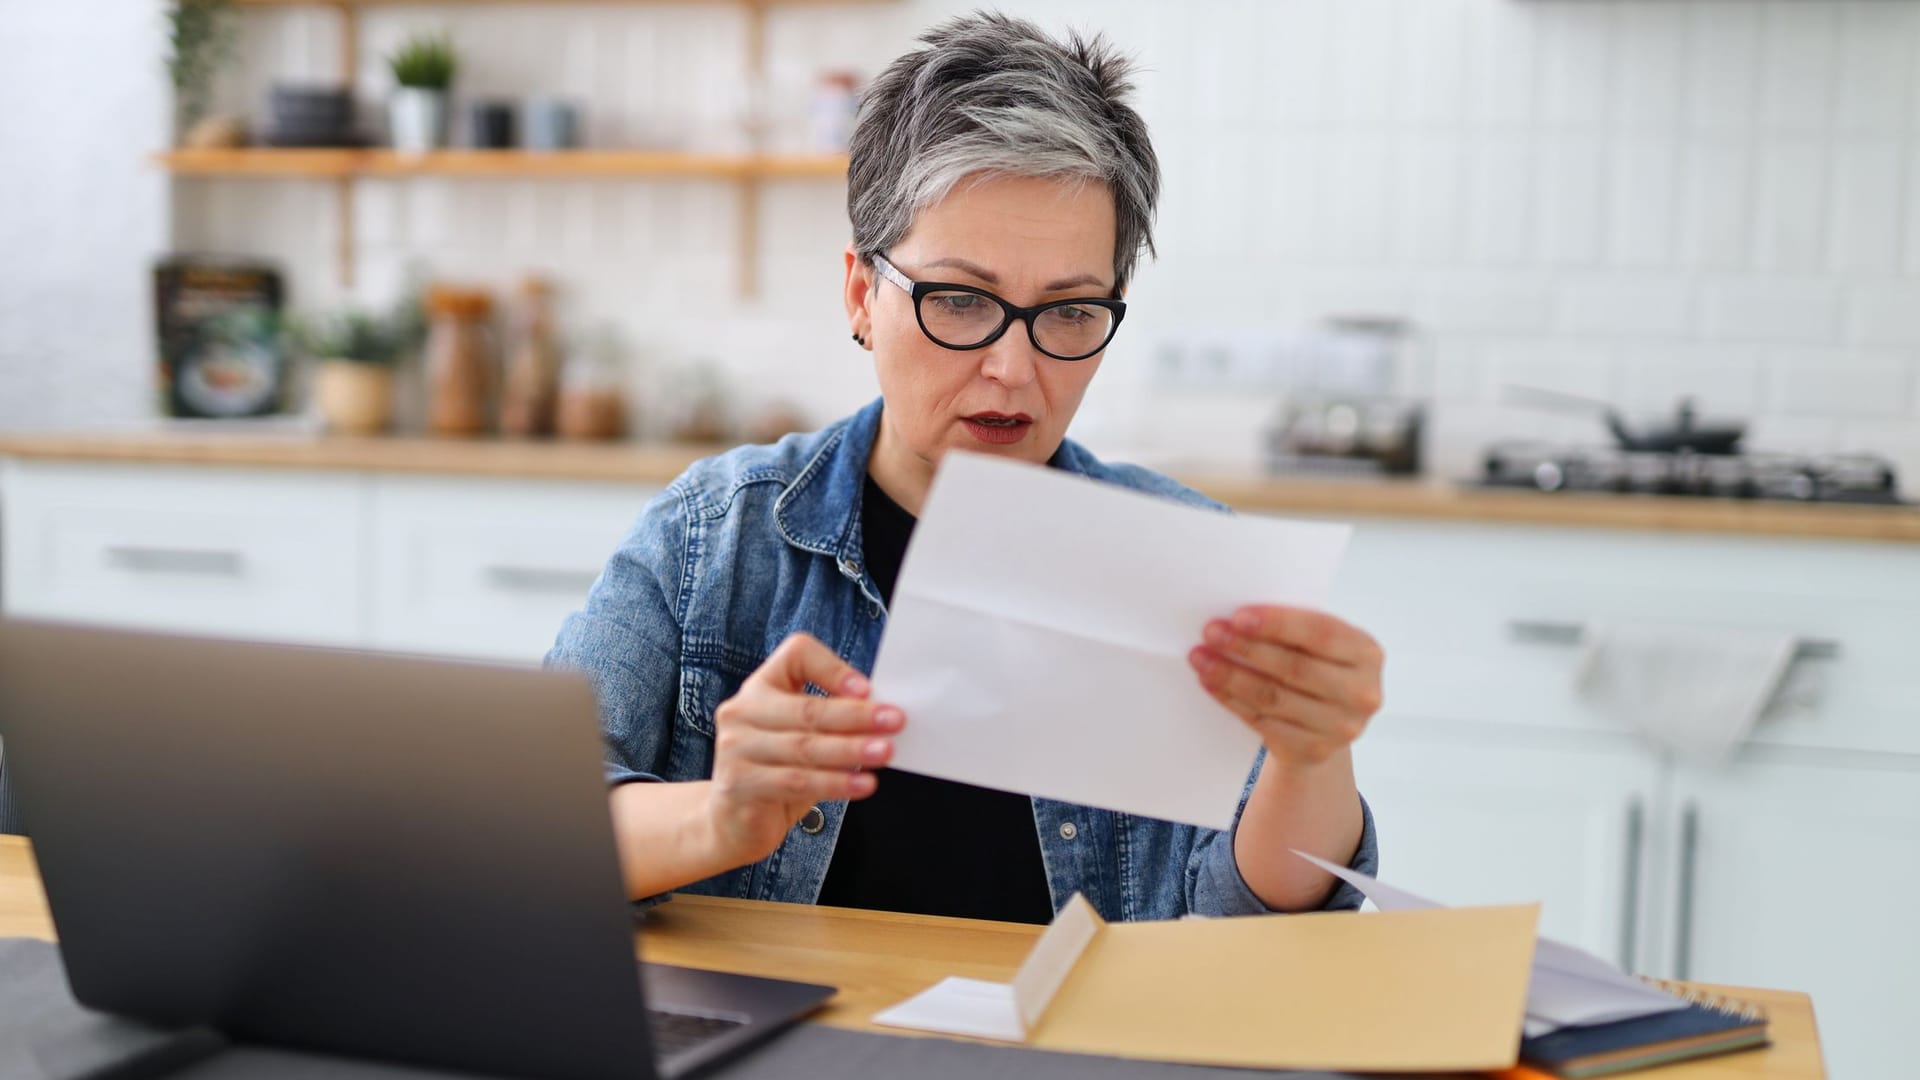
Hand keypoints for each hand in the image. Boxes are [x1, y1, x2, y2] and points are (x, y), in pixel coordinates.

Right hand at [706, 633, 902, 865]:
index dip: (833, 668)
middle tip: (894, 721)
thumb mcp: (803, 735)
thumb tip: (882, 714)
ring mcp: (735, 746)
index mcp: (762, 685)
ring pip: (805, 747)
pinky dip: (835, 783)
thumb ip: (830, 720)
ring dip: (851, 750)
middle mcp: (742, 710)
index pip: (796, 655)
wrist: (734, 820)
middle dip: (856, 716)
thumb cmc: (779, 770)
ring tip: (885, 752)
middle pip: (806, 708)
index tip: (867, 688)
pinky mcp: (739, 783)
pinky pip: (797, 781)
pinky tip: (863, 783)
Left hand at [1188, 606, 1383, 768]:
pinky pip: (1263, 722)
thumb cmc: (1317, 668)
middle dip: (1247, 648)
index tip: (1238, 616)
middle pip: (1295, 668)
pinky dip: (1231, 700)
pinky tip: (1211, 683)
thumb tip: (1237, 618)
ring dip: (1231, 675)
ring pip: (1274, 697)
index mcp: (1367, 654)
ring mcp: (1340, 727)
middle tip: (1212, 633)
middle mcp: (1362, 693)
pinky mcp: (1313, 750)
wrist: (1326, 725)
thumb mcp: (1321, 646)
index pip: (1321, 634)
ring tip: (1201, 658)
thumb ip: (1295, 630)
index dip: (1278, 624)